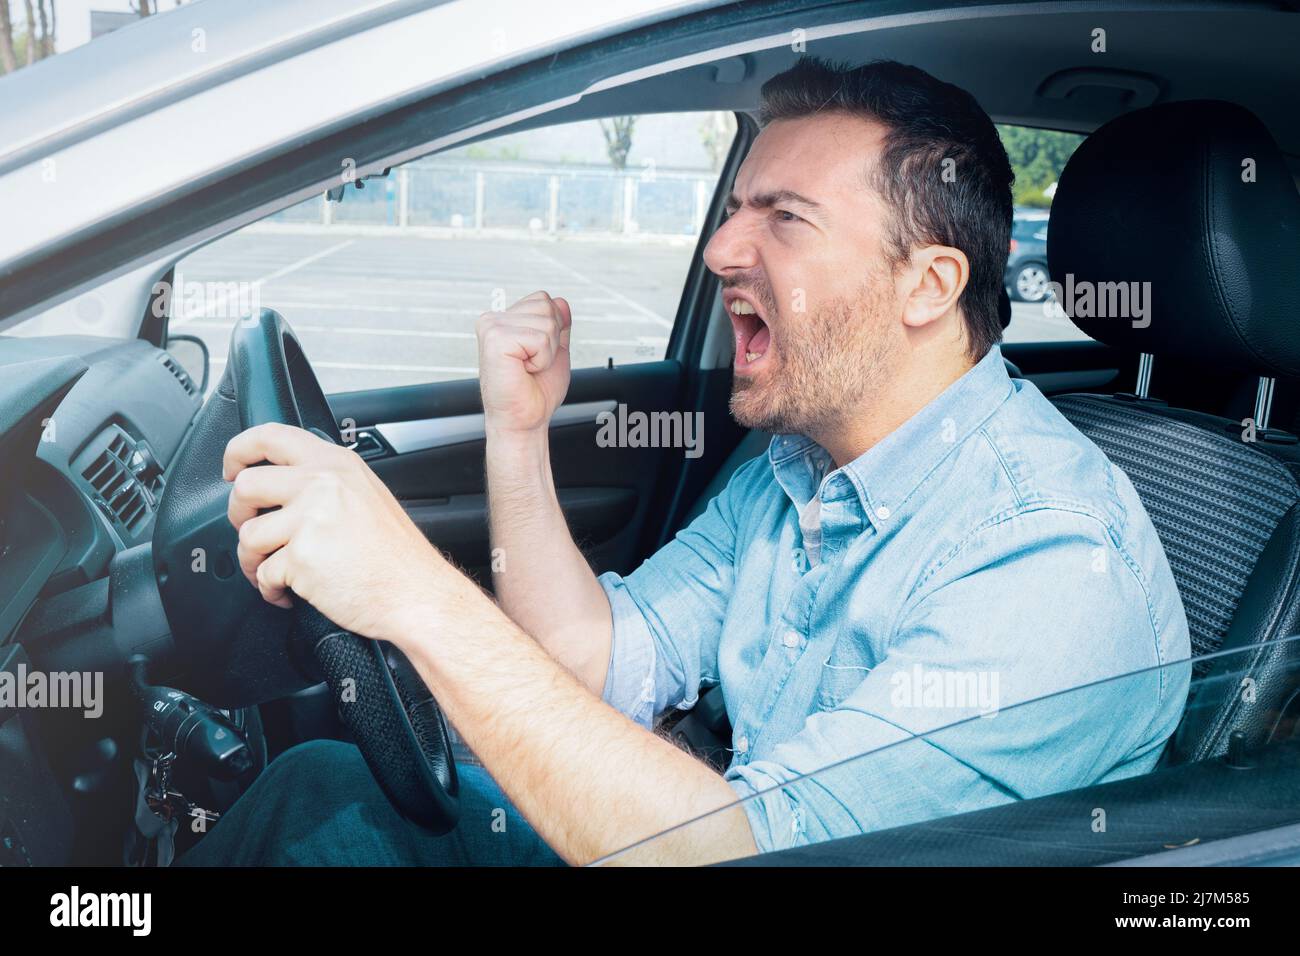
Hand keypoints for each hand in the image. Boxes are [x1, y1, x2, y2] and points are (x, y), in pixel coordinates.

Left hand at [223, 422, 462, 644]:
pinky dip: (271, 589)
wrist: (417, 593)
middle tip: (254, 530)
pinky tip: (291, 592)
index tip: (231, 468)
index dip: (239, 450)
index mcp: (336, 464)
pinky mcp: (300, 557)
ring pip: (248, 535)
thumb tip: (283, 486)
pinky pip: (263, 574)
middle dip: (239, 514)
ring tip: (276, 572)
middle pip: (246, 486)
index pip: (270, 435)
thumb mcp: (367, 494)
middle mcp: (321, 484)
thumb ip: (327, 482)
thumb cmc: (398, 555)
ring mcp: (309, 519)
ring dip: (255, 560)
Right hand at [476, 290, 571, 434]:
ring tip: (528, 368)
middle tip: (532, 363)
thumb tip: (561, 302)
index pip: (543, 299)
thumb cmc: (534, 391)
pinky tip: (524, 370)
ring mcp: (492, 327)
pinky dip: (542, 359)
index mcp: (504, 319)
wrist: (524, 419)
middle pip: (547, 306)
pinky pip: (541, 339)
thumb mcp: (554, 350)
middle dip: (552, 340)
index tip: (536, 354)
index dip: (553, 328)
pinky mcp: (496, 340)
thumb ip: (557, 324)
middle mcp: (493, 320)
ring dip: (547, 352)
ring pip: (547, 322)